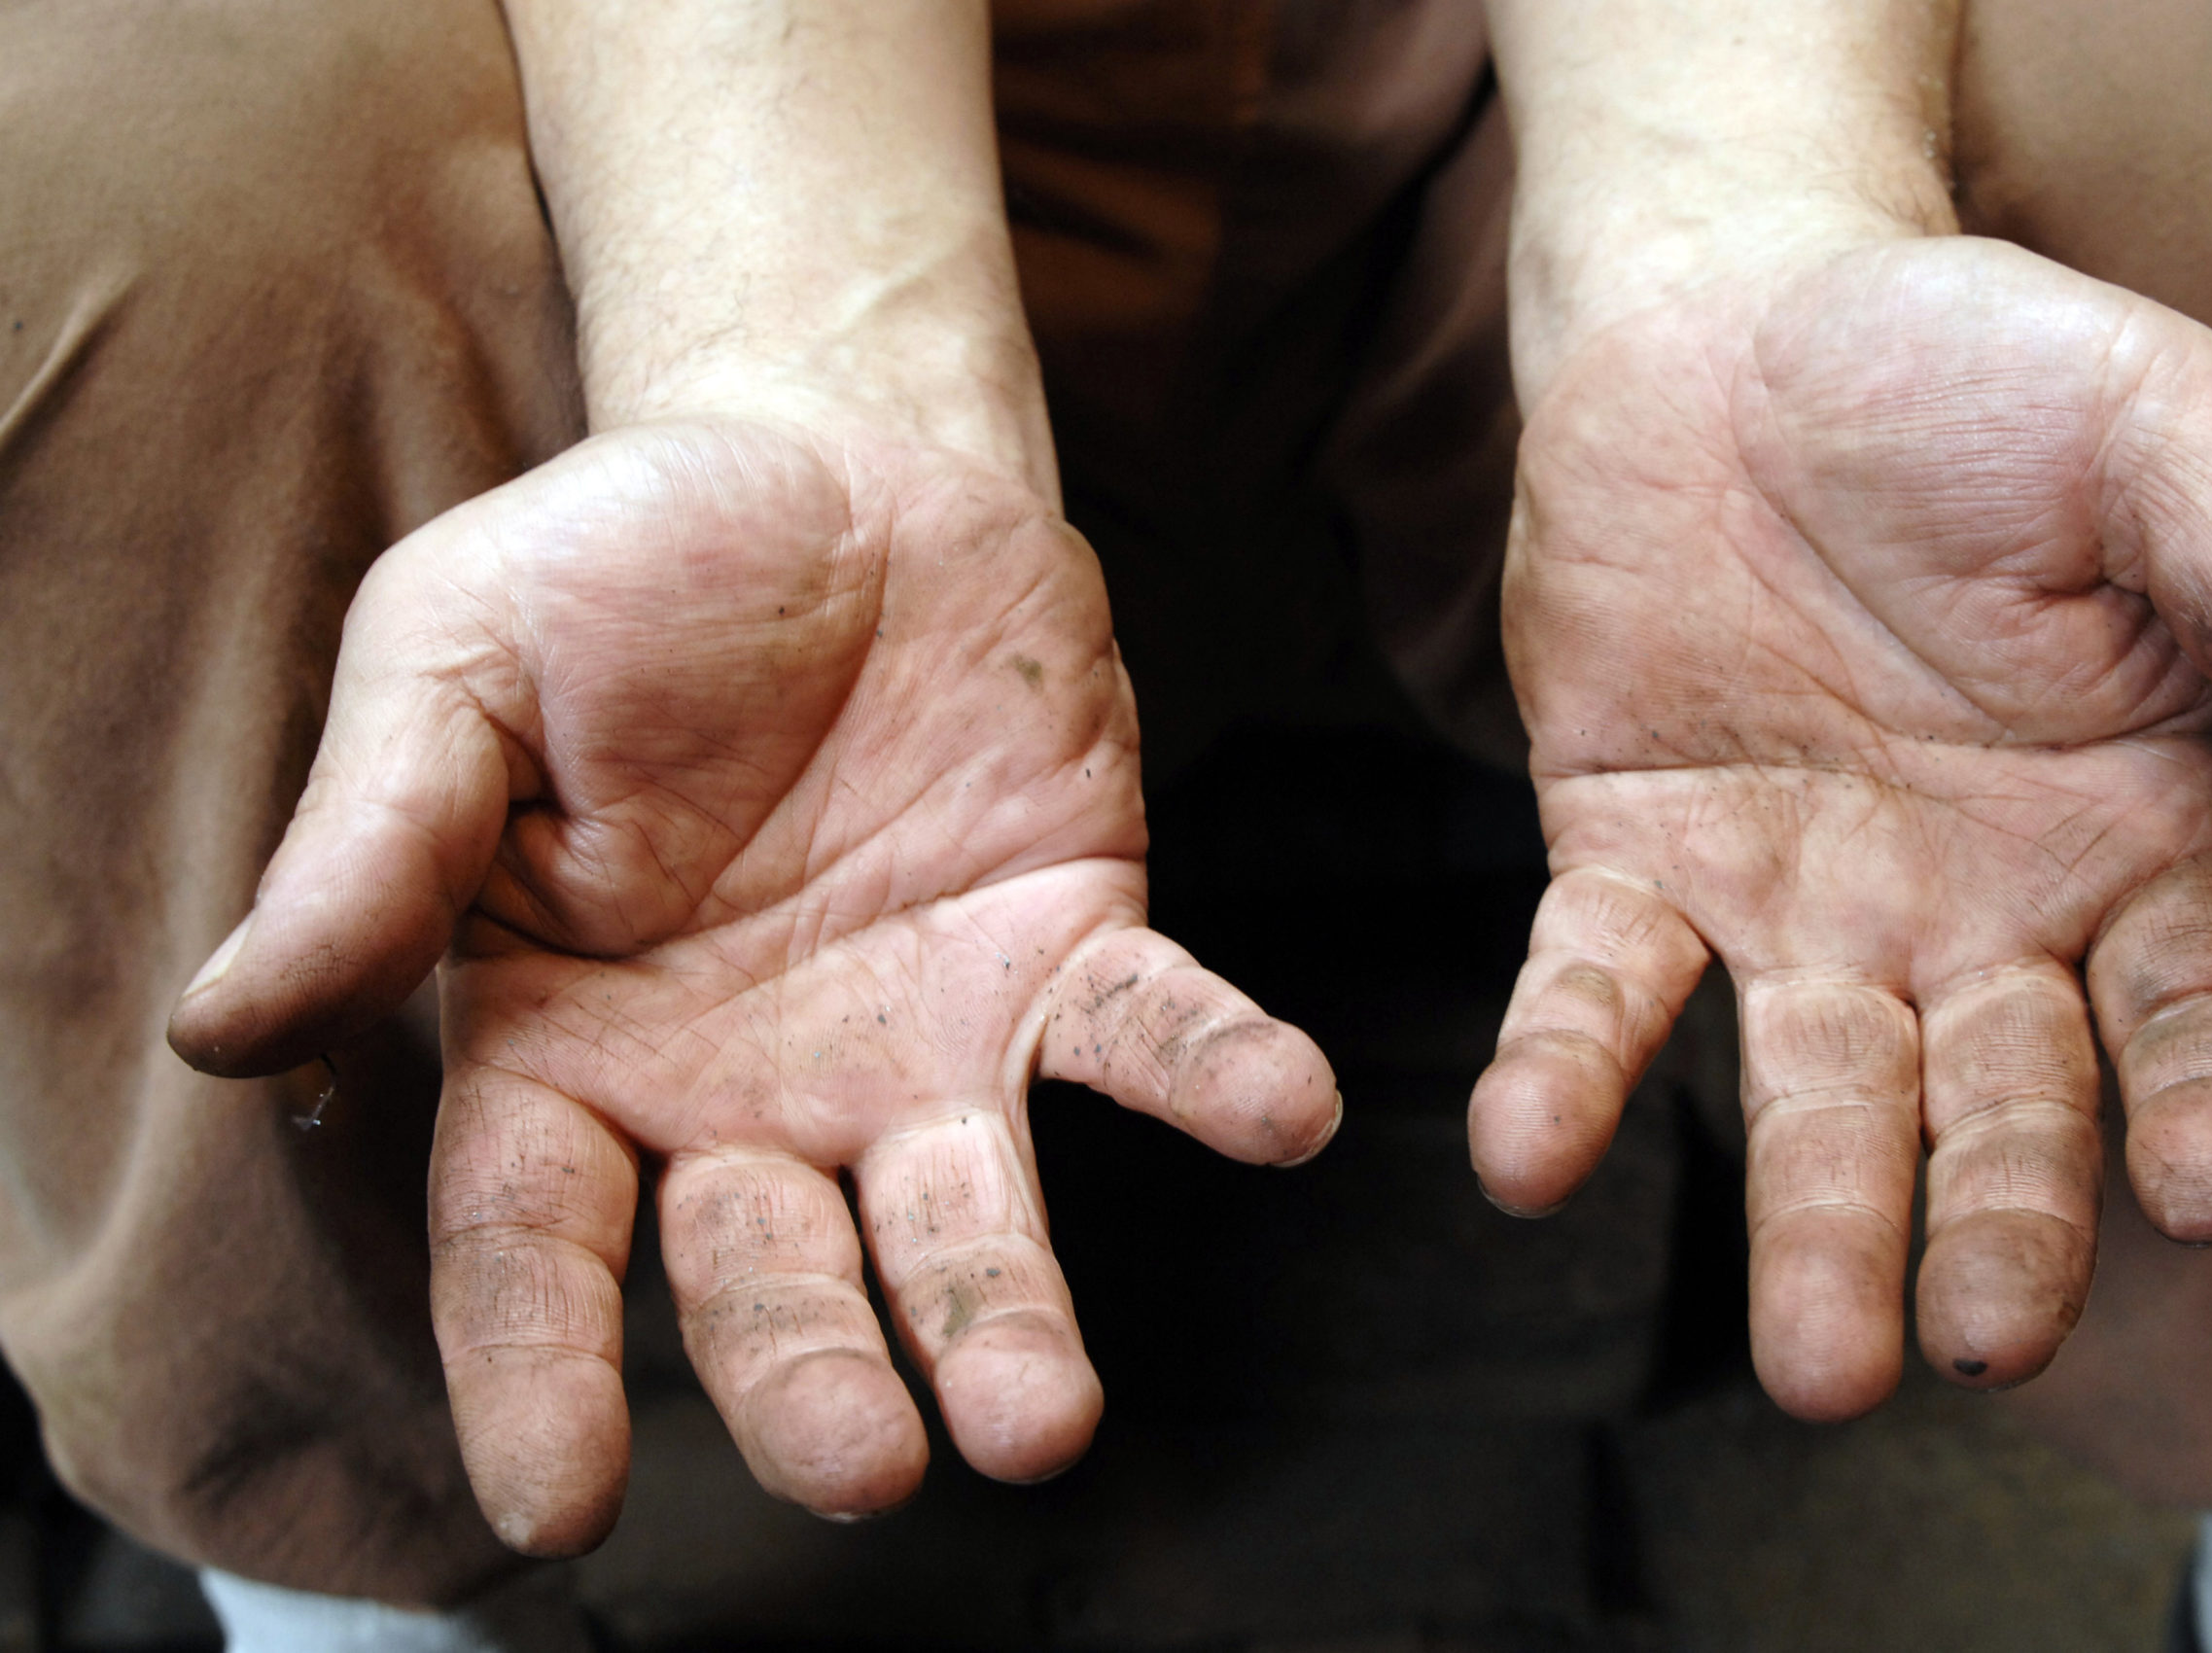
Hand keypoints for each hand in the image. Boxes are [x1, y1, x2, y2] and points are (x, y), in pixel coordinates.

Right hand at [169, 419, 1338, 1551]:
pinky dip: (1212, 1075)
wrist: (831, 460)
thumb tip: (223, 1032)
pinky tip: (1283, 1112)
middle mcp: (747, 1085)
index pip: (532, 1241)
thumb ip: (372, 847)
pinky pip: (1146, 1028)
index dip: (538, 1369)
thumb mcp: (451, 668)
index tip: (564, 1502)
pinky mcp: (1062, 942)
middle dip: (815, 1375)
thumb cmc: (619, 572)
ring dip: (1009, 1314)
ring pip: (963, 1209)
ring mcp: (918, 1032)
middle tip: (870, 1467)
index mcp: (568, 1044)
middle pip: (769, 1271)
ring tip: (1047, 1420)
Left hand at [1472, 238, 2211, 1418]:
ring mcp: (1797, 897)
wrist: (1731, 314)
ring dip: (1808, 1223)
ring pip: (1813, 1090)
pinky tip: (1526, 1156)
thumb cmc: (1971, 364)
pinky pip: (1598, 987)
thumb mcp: (2158, 439)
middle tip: (1980, 1351)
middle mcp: (1970, 904)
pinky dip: (1568, 1072)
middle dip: (1997, 1225)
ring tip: (1811, 1365)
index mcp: (2130, 829)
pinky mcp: (1631, 857)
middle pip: (2000, 1099)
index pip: (2193, 1001)